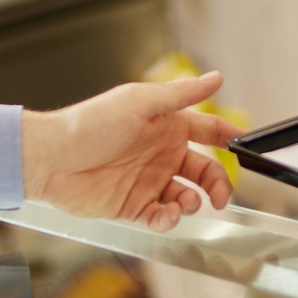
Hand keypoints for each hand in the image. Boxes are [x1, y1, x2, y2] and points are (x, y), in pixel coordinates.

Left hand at [21, 72, 242, 230]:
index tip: (246, 146)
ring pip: (187, 197)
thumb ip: (181, 94)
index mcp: (166, 126)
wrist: (51, 159)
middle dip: (218, 183)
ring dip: (194, 202)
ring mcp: (147, 181)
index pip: (207, 129)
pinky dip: (170, 219)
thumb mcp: (140, 102)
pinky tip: (168, 214)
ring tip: (187, 201)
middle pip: (204, 170)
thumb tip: (216, 78)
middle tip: (221, 196)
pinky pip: (162, 217)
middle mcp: (160, 154)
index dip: (228, 137)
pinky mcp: (132, 206)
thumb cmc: (90, 124)